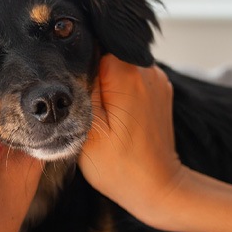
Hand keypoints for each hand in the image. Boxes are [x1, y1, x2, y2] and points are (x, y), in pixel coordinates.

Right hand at [79, 55, 184, 226]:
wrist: (158, 189)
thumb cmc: (120, 167)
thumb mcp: (87, 129)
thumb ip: (80, 88)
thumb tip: (72, 61)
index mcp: (127, 75)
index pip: (95, 43)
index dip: (77, 58)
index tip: (72, 82)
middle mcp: (147, 70)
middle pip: (108, 52)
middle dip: (92, 70)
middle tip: (85, 102)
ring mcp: (157, 80)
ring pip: (119, 64)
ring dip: (107, 81)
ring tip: (100, 110)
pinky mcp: (159, 91)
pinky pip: (132, 78)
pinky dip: (120, 90)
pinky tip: (114, 113)